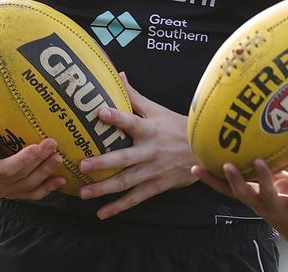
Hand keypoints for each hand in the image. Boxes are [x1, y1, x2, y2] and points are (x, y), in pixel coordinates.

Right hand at [0, 118, 65, 198]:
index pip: (4, 169)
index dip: (22, 160)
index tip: (36, 147)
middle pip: (20, 177)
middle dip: (38, 161)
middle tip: (52, 145)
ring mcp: (6, 191)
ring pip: (29, 186)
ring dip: (46, 173)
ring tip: (59, 158)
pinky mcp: (16, 193)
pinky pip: (34, 193)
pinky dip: (48, 187)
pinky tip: (61, 180)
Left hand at [77, 73, 195, 218]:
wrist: (204, 151)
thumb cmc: (177, 127)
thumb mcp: (158, 110)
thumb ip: (135, 96)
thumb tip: (119, 75)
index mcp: (149, 130)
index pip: (132, 121)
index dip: (117, 117)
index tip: (100, 112)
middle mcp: (150, 151)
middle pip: (124, 158)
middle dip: (103, 163)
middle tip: (83, 165)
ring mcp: (153, 171)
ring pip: (126, 182)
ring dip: (104, 188)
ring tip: (84, 192)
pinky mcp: (156, 186)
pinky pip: (135, 198)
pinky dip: (118, 207)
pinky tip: (102, 213)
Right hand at [193, 159, 287, 260]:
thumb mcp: (275, 186)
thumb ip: (266, 172)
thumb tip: (258, 145)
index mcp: (253, 199)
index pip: (227, 190)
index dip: (211, 180)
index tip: (195, 168)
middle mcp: (261, 206)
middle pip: (242, 194)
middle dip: (234, 180)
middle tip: (226, 165)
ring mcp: (277, 210)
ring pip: (266, 195)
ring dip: (263, 178)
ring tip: (259, 161)